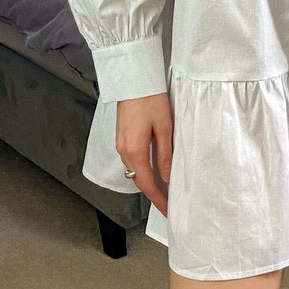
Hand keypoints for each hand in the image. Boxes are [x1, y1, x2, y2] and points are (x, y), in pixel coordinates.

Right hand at [116, 94, 171, 217]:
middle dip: (153, 193)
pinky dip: (142, 167)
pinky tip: (153, 167)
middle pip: (138, 179)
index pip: (146, 183)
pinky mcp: (121, 135)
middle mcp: (124, 150)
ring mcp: (120, 142)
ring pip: (134, 168)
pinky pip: (131, 158)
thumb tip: (167, 177)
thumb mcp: (164, 126)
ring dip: (147, 180)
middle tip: (168, 202)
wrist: (133, 78)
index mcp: (135, 150)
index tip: (167, 210)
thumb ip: (165, 154)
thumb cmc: (150, 98)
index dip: (158, 199)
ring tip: (164, 187)